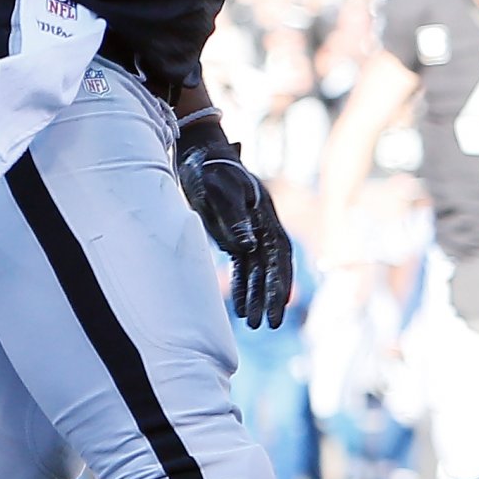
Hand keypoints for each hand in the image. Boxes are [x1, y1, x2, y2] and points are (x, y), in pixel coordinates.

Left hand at [178, 133, 294, 328]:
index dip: (280, 279)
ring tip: (253, 324)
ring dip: (256, 296)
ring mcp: (250, 232)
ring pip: (257, 271)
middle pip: (272, 267)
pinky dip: (242, 287)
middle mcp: (262, 226)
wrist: (198, 154)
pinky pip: (242, 267)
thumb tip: (248, 246)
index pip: (278, 253)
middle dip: (272, 296)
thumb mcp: (219, 191)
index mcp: (265, 214)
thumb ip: (234, 218)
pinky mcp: (234, 237)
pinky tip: (239, 308)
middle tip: (271, 324)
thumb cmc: (209, 169)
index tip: (279, 303)